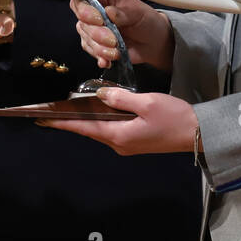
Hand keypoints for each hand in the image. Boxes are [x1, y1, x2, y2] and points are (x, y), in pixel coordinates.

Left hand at [43, 88, 197, 154]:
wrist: (198, 134)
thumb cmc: (174, 118)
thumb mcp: (147, 102)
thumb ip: (121, 98)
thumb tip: (100, 95)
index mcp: (119, 135)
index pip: (83, 127)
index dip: (62, 122)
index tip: (42, 119)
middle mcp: (119, 144)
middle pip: (89, 130)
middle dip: (70, 120)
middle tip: (51, 111)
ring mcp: (127, 144)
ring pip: (100, 130)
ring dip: (86, 120)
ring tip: (69, 109)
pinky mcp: (135, 141)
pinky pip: (112, 130)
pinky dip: (101, 120)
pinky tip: (99, 111)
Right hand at [70, 0, 173, 71]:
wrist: (154, 42)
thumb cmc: (147, 21)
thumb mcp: (139, 12)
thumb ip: (124, 12)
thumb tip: (109, 11)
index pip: (81, 0)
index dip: (84, 10)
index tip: (98, 19)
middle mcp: (96, 14)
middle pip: (82, 23)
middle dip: (97, 34)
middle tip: (113, 39)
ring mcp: (95, 31)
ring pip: (86, 39)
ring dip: (100, 48)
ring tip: (116, 50)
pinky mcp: (98, 46)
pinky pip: (92, 52)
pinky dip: (101, 57)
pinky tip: (109, 59)